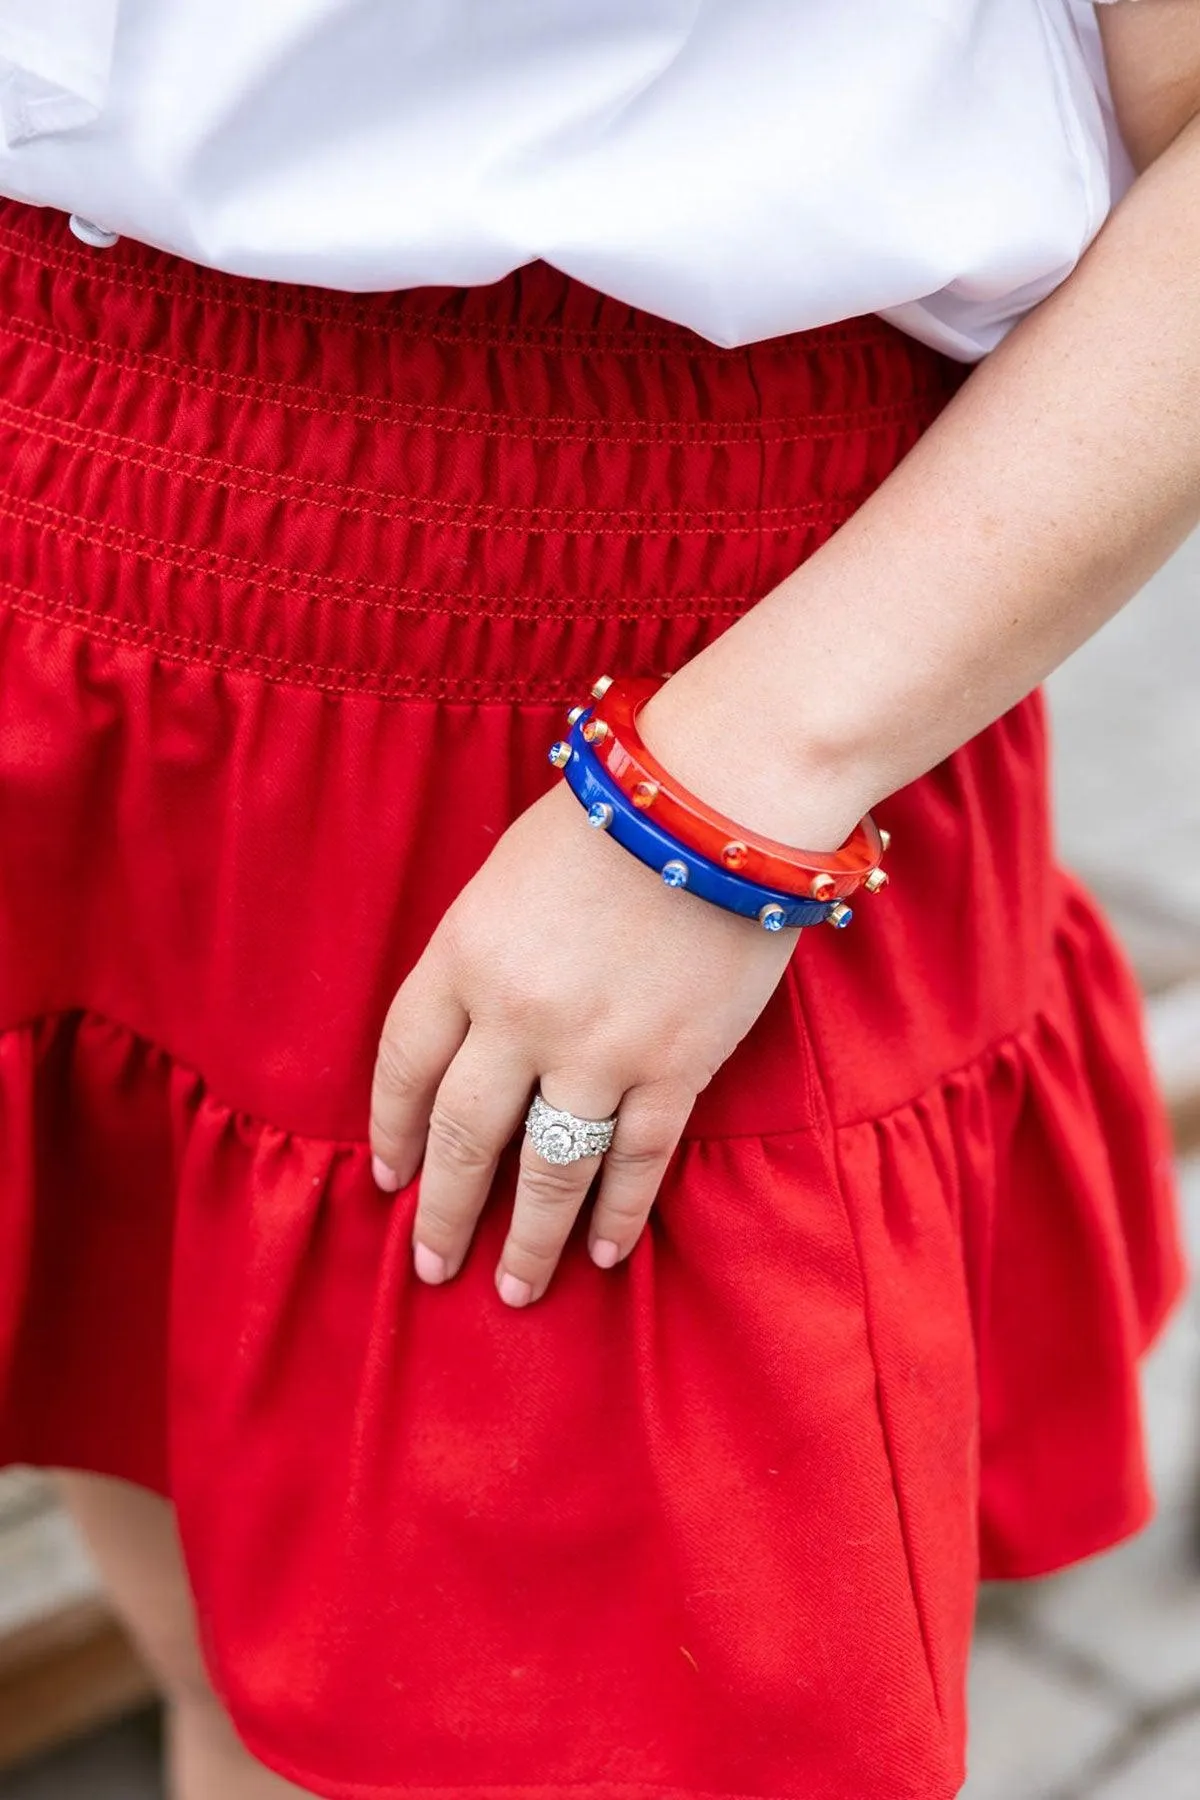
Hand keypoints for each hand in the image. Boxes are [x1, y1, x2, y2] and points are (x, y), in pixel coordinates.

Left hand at [368, 775, 797, 1306]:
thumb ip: (482, 953)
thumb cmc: (613, 817)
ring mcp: (597, 1049)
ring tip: (513, 1290)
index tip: (389, 1176)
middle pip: (464, 1134)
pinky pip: (637, 1161)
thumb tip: (475, 1029)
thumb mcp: (508, 872)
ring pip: (548, 1170)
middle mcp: (517, 1015)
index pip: (405, 1064)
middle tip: (429, 1265)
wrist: (722, 796)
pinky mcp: (675, 1066)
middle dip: (443, 1208)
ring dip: (526, 1240)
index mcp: (463, 955)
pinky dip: (618, 1214)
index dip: (392, 1128)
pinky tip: (603, 1253)